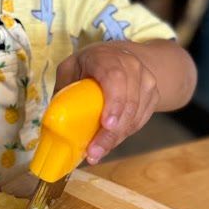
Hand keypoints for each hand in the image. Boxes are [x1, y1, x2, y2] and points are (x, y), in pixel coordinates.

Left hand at [54, 42, 158, 163]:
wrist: (120, 56)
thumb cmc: (90, 64)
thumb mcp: (70, 68)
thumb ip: (64, 89)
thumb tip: (54, 121)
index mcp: (106, 57)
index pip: (115, 78)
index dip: (113, 102)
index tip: (106, 124)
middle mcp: (130, 66)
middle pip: (128, 102)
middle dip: (112, 132)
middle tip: (94, 151)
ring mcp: (145, 80)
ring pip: (136, 114)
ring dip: (117, 137)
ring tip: (98, 152)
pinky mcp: (153, 95)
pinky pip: (141, 120)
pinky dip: (125, 134)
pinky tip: (109, 142)